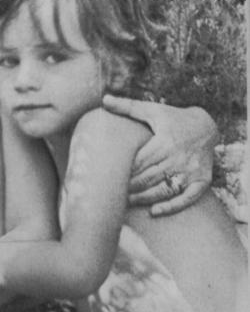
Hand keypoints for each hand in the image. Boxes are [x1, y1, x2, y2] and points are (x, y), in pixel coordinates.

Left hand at [103, 96, 216, 216]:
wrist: (207, 127)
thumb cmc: (173, 119)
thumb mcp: (153, 111)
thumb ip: (128, 107)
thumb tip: (104, 99)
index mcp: (165, 141)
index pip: (140, 162)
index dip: (124, 172)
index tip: (108, 178)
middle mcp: (179, 157)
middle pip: (149, 178)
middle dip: (130, 187)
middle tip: (113, 194)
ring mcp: (191, 171)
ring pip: (163, 190)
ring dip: (144, 199)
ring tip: (127, 202)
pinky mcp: (201, 181)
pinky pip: (186, 198)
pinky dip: (171, 206)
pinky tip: (154, 211)